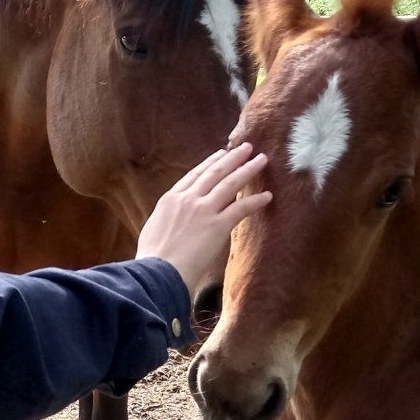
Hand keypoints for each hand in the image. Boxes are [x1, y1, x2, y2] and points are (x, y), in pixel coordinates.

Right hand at [136, 144, 272, 296]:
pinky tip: (267, 196)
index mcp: (170, 199)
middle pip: (215, 172)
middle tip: (247, 147)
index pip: (195, 175)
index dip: (210, 162)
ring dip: (248, 170)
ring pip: (230, 184)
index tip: (221, 153)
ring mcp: (203, 211)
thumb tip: (175, 219)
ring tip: (261, 160)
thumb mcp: (154, 228)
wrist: (157, 272)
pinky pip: (241, 208)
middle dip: (233, 158)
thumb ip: (168, 217)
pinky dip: (255, 201)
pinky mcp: (217, 226)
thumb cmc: (152, 258)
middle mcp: (188, 199)